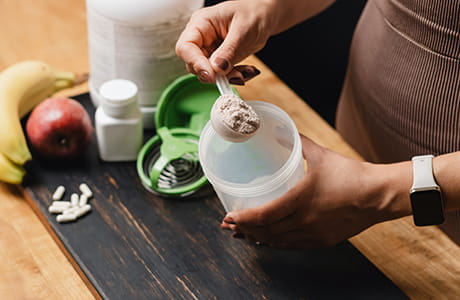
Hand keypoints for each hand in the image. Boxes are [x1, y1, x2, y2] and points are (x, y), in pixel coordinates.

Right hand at [175, 1, 275, 83]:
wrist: (264, 16)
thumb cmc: (253, 13)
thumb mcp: (242, 30)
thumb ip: (229, 50)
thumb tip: (217, 69)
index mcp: (201, 24)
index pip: (186, 47)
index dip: (195, 63)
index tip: (211, 74)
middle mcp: (202, 38)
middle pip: (194, 64)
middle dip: (214, 74)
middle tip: (235, 75)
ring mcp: (210, 51)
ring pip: (208, 73)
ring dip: (227, 77)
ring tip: (246, 71)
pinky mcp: (219, 60)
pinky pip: (221, 75)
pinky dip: (235, 76)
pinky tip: (248, 71)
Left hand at [221, 135, 411, 248]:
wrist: (378, 195)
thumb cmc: (350, 174)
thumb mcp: (320, 154)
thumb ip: (297, 142)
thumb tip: (279, 132)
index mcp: (301, 200)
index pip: (264, 216)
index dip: (244, 219)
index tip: (229, 217)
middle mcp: (304, 222)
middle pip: (266, 232)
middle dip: (245, 230)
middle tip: (230, 226)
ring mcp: (313, 234)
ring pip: (278, 242)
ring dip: (258, 239)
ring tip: (243, 235)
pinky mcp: (322, 241)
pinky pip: (293, 246)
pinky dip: (276, 244)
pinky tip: (269, 241)